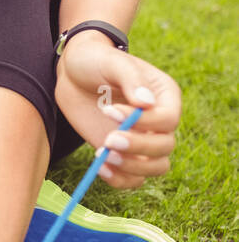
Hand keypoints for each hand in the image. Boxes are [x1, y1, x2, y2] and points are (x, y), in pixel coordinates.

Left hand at [54, 37, 179, 190]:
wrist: (73, 75)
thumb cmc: (95, 61)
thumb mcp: (112, 62)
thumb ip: (131, 79)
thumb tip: (147, 103)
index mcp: (165, 96)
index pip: (168, 119)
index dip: (144, 122)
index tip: (110, 111)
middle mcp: (159, 122)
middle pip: (165, 147)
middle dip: (138, 147)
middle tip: (108, 140)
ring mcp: (142, 140)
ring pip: (155, 167)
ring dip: (132, 167)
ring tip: (104, 156)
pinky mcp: (124, 154)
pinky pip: (133, 179)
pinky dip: (120, 180)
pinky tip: (100, 167)